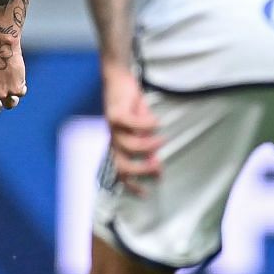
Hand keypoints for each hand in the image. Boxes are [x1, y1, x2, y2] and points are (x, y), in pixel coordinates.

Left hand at [0, 30, 25, 121]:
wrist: (0, 47)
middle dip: (0, 105)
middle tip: (3, 96)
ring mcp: (3, 94)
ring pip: (10, 104)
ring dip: (12, 97)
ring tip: (12, 83)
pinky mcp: (16, 90)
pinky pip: (21, 93)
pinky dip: (21, 86)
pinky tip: (18, 76)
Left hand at [104, 67, 161, 196]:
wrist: (119, 79)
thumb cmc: (131, 106)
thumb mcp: (141, 129)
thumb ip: (146, 145)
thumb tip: (154, 161)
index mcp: (117, 145)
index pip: (119, 172)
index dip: (130, 185)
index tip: (145, 194)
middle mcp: (112, 139)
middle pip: (121, 164)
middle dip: (140, 169)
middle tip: (158, 167)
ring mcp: (112, 127)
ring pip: (129, 145)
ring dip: (148, 145)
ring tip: (162, 139)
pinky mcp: (116, 113)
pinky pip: (132, 124)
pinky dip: (147, 125)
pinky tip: (157, 122)